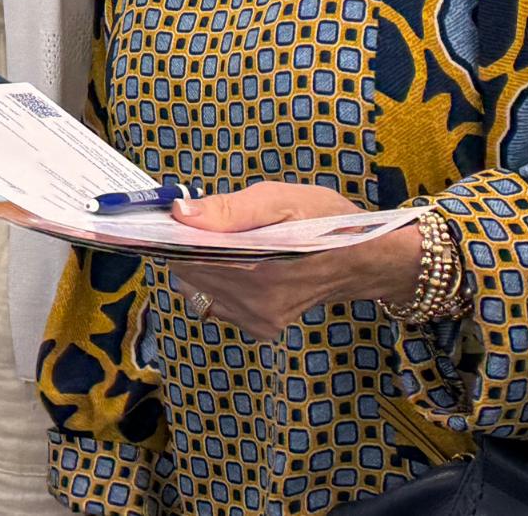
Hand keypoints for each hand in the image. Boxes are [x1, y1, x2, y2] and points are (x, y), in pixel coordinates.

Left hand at [164, 182, 424, 336]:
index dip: (170, 237)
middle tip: (196, 222)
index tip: (161, 219)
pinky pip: (219, 304)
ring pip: (200, 290)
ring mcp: (257, 320)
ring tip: (222, 241)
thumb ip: (230, 209)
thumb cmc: (327, 221)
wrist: (366, 260)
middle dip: (184, 248)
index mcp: (257, 270)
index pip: (186, 258)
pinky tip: (237, 263)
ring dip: (200, 265)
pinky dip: (217, 283)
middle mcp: (254, 304)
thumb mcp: (283, 199)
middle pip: (189, 274)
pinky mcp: (262, 328)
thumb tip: (180, 214)